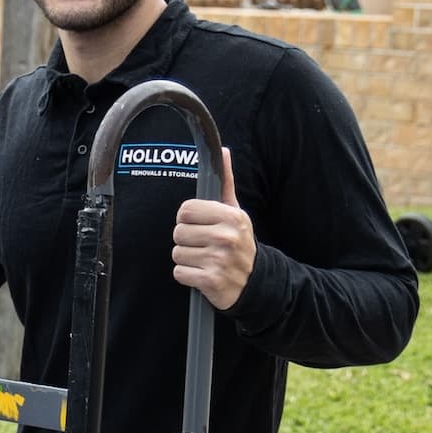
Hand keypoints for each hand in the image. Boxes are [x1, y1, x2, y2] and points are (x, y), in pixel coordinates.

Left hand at [172, 148, 255, 310]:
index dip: (188, 219)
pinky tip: (202, 274)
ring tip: (203, 260)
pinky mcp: (211, 281)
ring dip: (186, 259)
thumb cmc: (238, 242)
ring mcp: (219, 259)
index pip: (185, 210)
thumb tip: (223, 151)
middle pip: (178, 232)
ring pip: (177, 253)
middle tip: (202, 245)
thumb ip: (225, 183)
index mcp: (231, 216)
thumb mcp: (236, 212)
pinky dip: (187, 276)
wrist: (254, 282)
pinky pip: (179, 273)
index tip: (199, 225)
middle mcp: (226, 236)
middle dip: (186, 240)